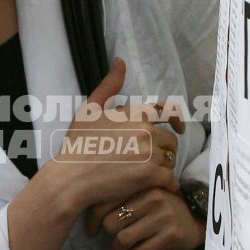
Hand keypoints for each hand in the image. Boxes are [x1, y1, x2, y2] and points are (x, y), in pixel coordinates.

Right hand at [50, 59, 182, 214]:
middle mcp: (145, 130)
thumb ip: (108, 86)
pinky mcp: (149, 175)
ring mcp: (148, 153)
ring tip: (147, 176)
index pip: (166, 112)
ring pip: (171, 160)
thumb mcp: (89, 109)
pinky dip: (167, 184)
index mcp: (134, 114)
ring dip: (163, 168)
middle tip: (149, 161)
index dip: (176, 119)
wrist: (71, 177)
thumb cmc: (77, 144)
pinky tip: (158, 188)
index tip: (178, 127)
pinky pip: (170, 179)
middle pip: (170, 140)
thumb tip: (120, 61)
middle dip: (163, 150)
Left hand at [86, 186, 204, 249]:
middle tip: (112, 239)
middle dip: (108, 235)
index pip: (107, 201)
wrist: (197, 220)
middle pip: (112, 222)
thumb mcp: (145, 195)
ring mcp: (163, 217)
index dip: (93, 219)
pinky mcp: (170, 235)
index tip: (91, 229)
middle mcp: (153, 198)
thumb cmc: (164, 209)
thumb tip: (90, 216)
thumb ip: (124, 199)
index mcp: (143, 186)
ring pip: (124, 239)